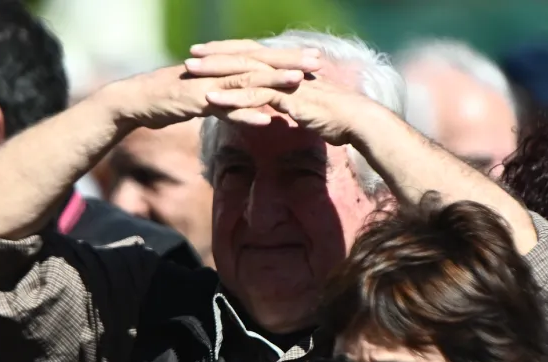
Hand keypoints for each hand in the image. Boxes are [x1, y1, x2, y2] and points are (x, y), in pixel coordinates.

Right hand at [101, 50, 321, 130]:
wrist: (133, 103)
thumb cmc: (165, 102)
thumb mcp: (199, 97)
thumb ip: (223, 97)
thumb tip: (244, 103)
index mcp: (218, 67)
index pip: (257, 58)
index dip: (285, 57)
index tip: (311, 57)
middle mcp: (215, 70)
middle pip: (257, 64)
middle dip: (288, 62)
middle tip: (317, 61)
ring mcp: (205, 84)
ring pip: (244, 81)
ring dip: (272, 82)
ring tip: (299, 82)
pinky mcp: (194, 102)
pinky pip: (223, 107)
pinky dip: (244, 113)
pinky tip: (266, 118)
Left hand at [186, 40, 373, 145]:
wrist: (357, 122)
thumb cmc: (336, 119)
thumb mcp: (307, 108)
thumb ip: (291, 105)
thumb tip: (281, 110)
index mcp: (287, 70)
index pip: (255, 55)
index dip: (232, 52)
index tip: (209, 53)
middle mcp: (283, 70)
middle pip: (245, 57)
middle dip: (217, 54)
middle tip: (192, 53)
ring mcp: (284, 82)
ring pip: (244, 73)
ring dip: (215, 72)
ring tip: (190, 71)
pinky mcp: (286, 98)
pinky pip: (253, 96)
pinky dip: (231, 97)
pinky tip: (209, 99)